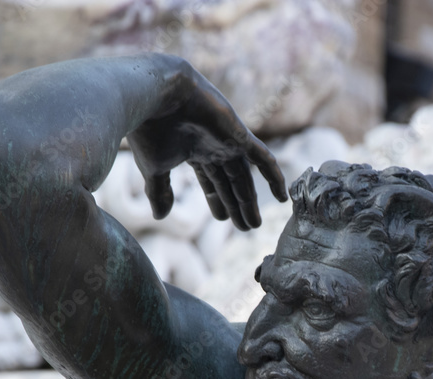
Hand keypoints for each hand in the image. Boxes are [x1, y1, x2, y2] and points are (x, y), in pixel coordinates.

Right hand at [127, 60, 287, 230]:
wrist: (155, 97)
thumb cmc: (150, 130)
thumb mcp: (154, 169)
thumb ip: (160, 192)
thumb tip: (161, 217)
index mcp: (193, 151)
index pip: (211, 180)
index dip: (218, 200)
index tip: (223, 220)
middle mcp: (213, 146)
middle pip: (231, 181)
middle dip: (238, 205)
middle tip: (247, 227)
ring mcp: (228, 140)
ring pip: (245, 176)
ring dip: (251, 201)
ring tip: (255, 225)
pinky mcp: (240, 135)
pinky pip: (264, 158)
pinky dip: (274, 177)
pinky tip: (282, 198)